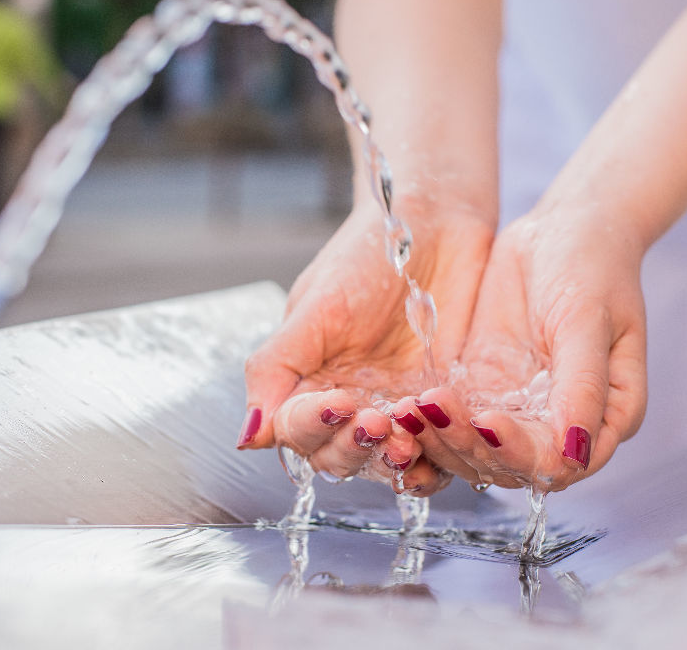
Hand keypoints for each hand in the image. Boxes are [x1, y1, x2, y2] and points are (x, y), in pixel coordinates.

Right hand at [239, 202, 493, 482]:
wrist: (436, 223)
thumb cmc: (367, 256)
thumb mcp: (315, 307)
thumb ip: (275, 368)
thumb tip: (246, 437)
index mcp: (305, 380)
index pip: (295, 429)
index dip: (312, 426)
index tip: (338, 402)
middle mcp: (346, 402)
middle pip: (335, 456)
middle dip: (352, 448)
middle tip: (377, 422)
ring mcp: (393, 408)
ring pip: (382, 463)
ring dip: (391, 462)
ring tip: (407, 441)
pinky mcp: (439, 409)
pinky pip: (435, 454)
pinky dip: (434, 461)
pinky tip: (439, 451)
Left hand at [407, 205, 647, 491]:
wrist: (562, 228)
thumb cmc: (592, 268)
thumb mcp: (588, 322)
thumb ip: (582, 387)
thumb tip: (574, 453)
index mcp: (604, 420)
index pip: (556, 463)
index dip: (518, 453)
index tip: (486, 421)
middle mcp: (558, 426)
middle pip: (507, 465)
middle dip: (466, 446)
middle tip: (429, 411)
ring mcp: (517, 410)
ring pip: (473, 451)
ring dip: (439, 439)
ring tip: (407, 410)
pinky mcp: (482, 390)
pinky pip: (453, 420)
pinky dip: (428, 420)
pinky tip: (402, 405)